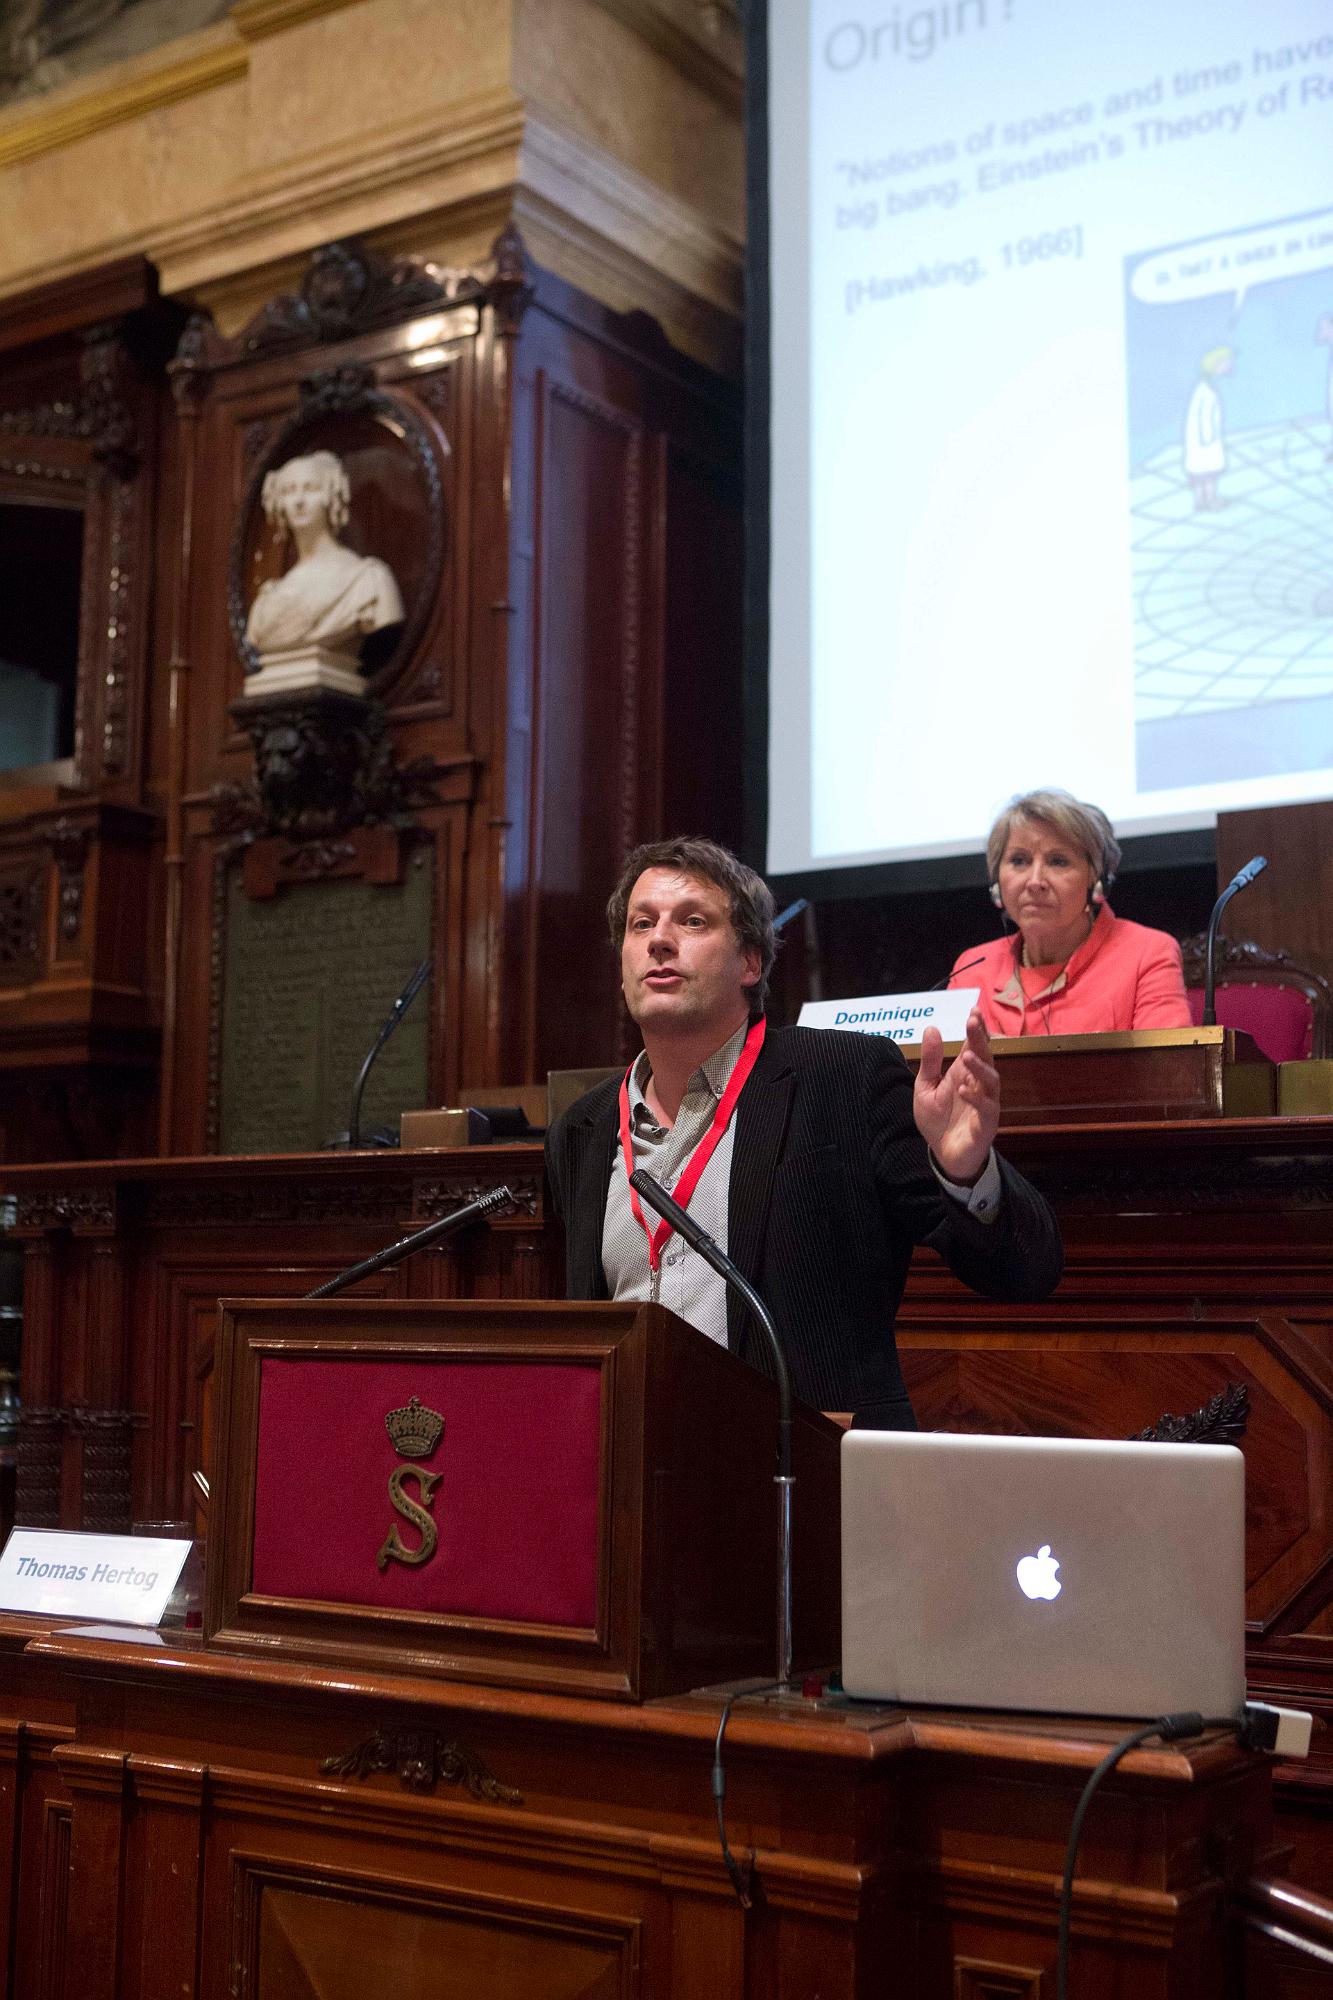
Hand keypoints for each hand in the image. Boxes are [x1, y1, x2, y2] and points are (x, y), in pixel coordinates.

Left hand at [914, 1009, 999, 1183]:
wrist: (942, 1154)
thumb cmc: (937, 1119)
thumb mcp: (925, 1086)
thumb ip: (930, 1060)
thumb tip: (931, 1027)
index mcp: (965, 1073)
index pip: (975, 1046)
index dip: (977, 1029)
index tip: (973, 1010)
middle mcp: (979, 1085)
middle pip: (986, 1058)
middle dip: (981, 1039)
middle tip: (973, 1021)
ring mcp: (985, 1104)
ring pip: (992, 1081)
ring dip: (980, 1067)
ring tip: (966, 1056)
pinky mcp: (986, 1124)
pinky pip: (987, 1109)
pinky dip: (976, 1098)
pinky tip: (964, 1089)